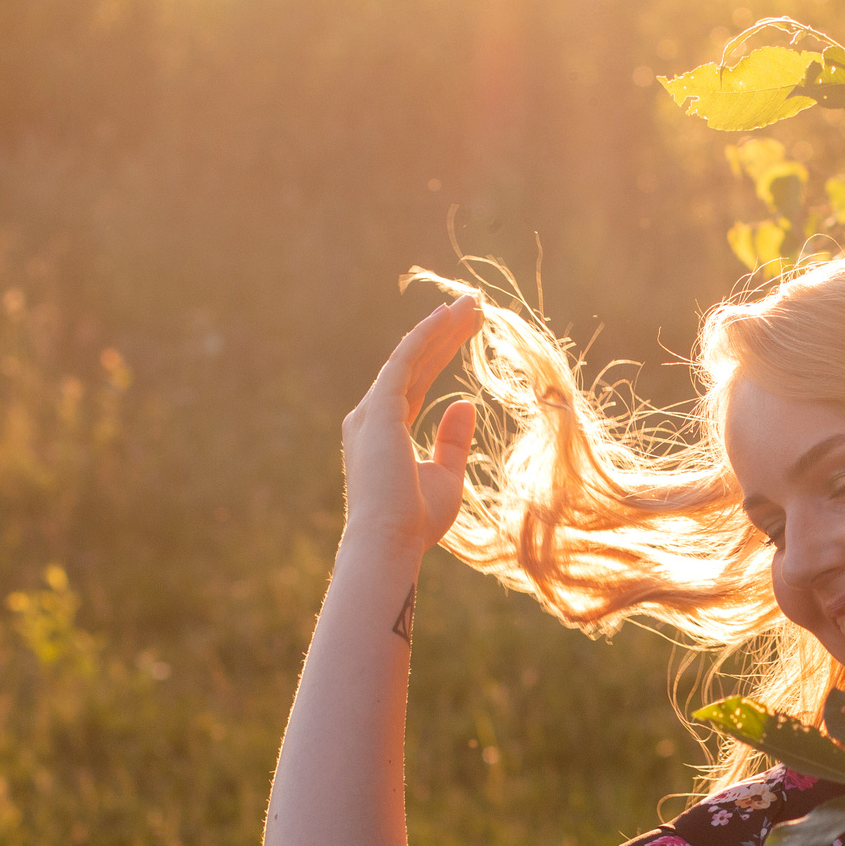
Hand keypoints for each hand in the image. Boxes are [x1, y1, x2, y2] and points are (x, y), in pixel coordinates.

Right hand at [340, 294, 483, 554]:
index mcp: (385, 431)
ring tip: (469, 303)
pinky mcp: (379, 410)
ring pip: (410, 357)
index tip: (470, 328)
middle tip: (472, 304)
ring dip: (440, 328)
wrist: (390, 542)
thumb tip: (465, 402)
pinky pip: (403, 362)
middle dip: (444, 332)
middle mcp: (372, 416)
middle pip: (415, 363)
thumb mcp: (446, 477)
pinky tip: (445, 317)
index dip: (443, 352)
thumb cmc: (415, 521)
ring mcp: (372, 412)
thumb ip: (452, 439)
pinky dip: (424, 338)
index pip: (418, 380)